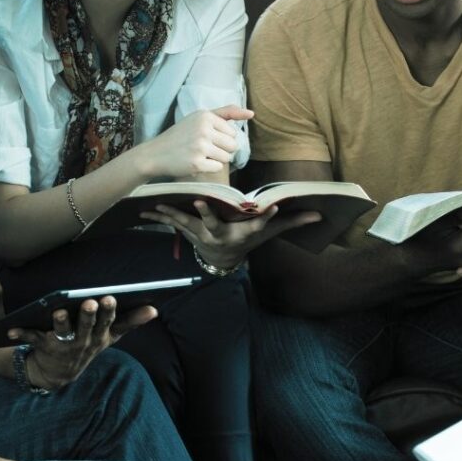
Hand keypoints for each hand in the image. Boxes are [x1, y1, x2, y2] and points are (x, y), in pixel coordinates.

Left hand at [9, 297, 155, 390]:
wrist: (59, 374)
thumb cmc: (88, 346)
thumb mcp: (110, 337)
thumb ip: (131, 322)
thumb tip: (153, 310)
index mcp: (100, 336)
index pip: (108, 323)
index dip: (109, 312)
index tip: (111, 298)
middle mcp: (83, 342)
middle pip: (86, 327)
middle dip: (89, 316)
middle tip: (90, 302)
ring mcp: (63, 346)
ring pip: (61, 332)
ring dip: (60, 323)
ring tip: (58, 311)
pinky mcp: (43, 346)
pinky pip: (31, 338)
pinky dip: (20, 333)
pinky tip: (11, 329)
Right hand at [140, 106, 251, 178]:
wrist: (155, 154)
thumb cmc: (181, 135)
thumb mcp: (200, 117)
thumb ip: (225, 113)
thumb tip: (251, 113)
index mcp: (205, 116)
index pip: (233, 132)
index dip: (222, 138)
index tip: (206, 138)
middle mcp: (203, 129)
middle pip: (233, 145)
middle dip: (222, 149)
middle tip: (204, 148)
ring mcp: (200, 146)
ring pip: (227, 157)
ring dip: (216, 159)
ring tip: (200, 155)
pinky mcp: (197, 163)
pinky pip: (218, 167)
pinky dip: (209, 168)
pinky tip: (197, 163)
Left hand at [140, 200, 321, 269]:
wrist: (223, 259)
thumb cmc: (247, 240)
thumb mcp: (269, 233)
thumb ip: (291, 222)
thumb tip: (318, 214)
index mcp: (244, 233)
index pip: (259, 224)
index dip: (267, 216)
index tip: (272, 205)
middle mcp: (223, 236)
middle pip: (215, 225)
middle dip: (207, 215)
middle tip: (199, 201)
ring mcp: (202, 236)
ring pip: (186, 224)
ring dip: (171, 215)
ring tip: (156, 204)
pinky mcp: (188, 233)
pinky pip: (172, 223)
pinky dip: (157, 216)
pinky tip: (143, 209)